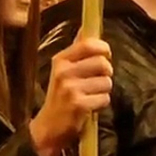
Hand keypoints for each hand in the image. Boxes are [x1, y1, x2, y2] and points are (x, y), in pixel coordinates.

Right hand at [30, 37, 112, 155]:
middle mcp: (63, 72)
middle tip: (97, 81)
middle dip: (106, 73)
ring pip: (106, 82)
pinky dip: (101, 104)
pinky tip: (90, 106)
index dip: (103, 48)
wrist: (48, 127)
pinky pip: (104, 98)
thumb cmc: (60, 96)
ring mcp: (70, 88)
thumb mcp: (63, 70)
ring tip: (91, 95)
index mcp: (60, 60)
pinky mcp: (78, 105)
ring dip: (104, 90)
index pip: (88, 44)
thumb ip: (77, 49)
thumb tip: (86, 27)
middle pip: (103, 63)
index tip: (105, 55)